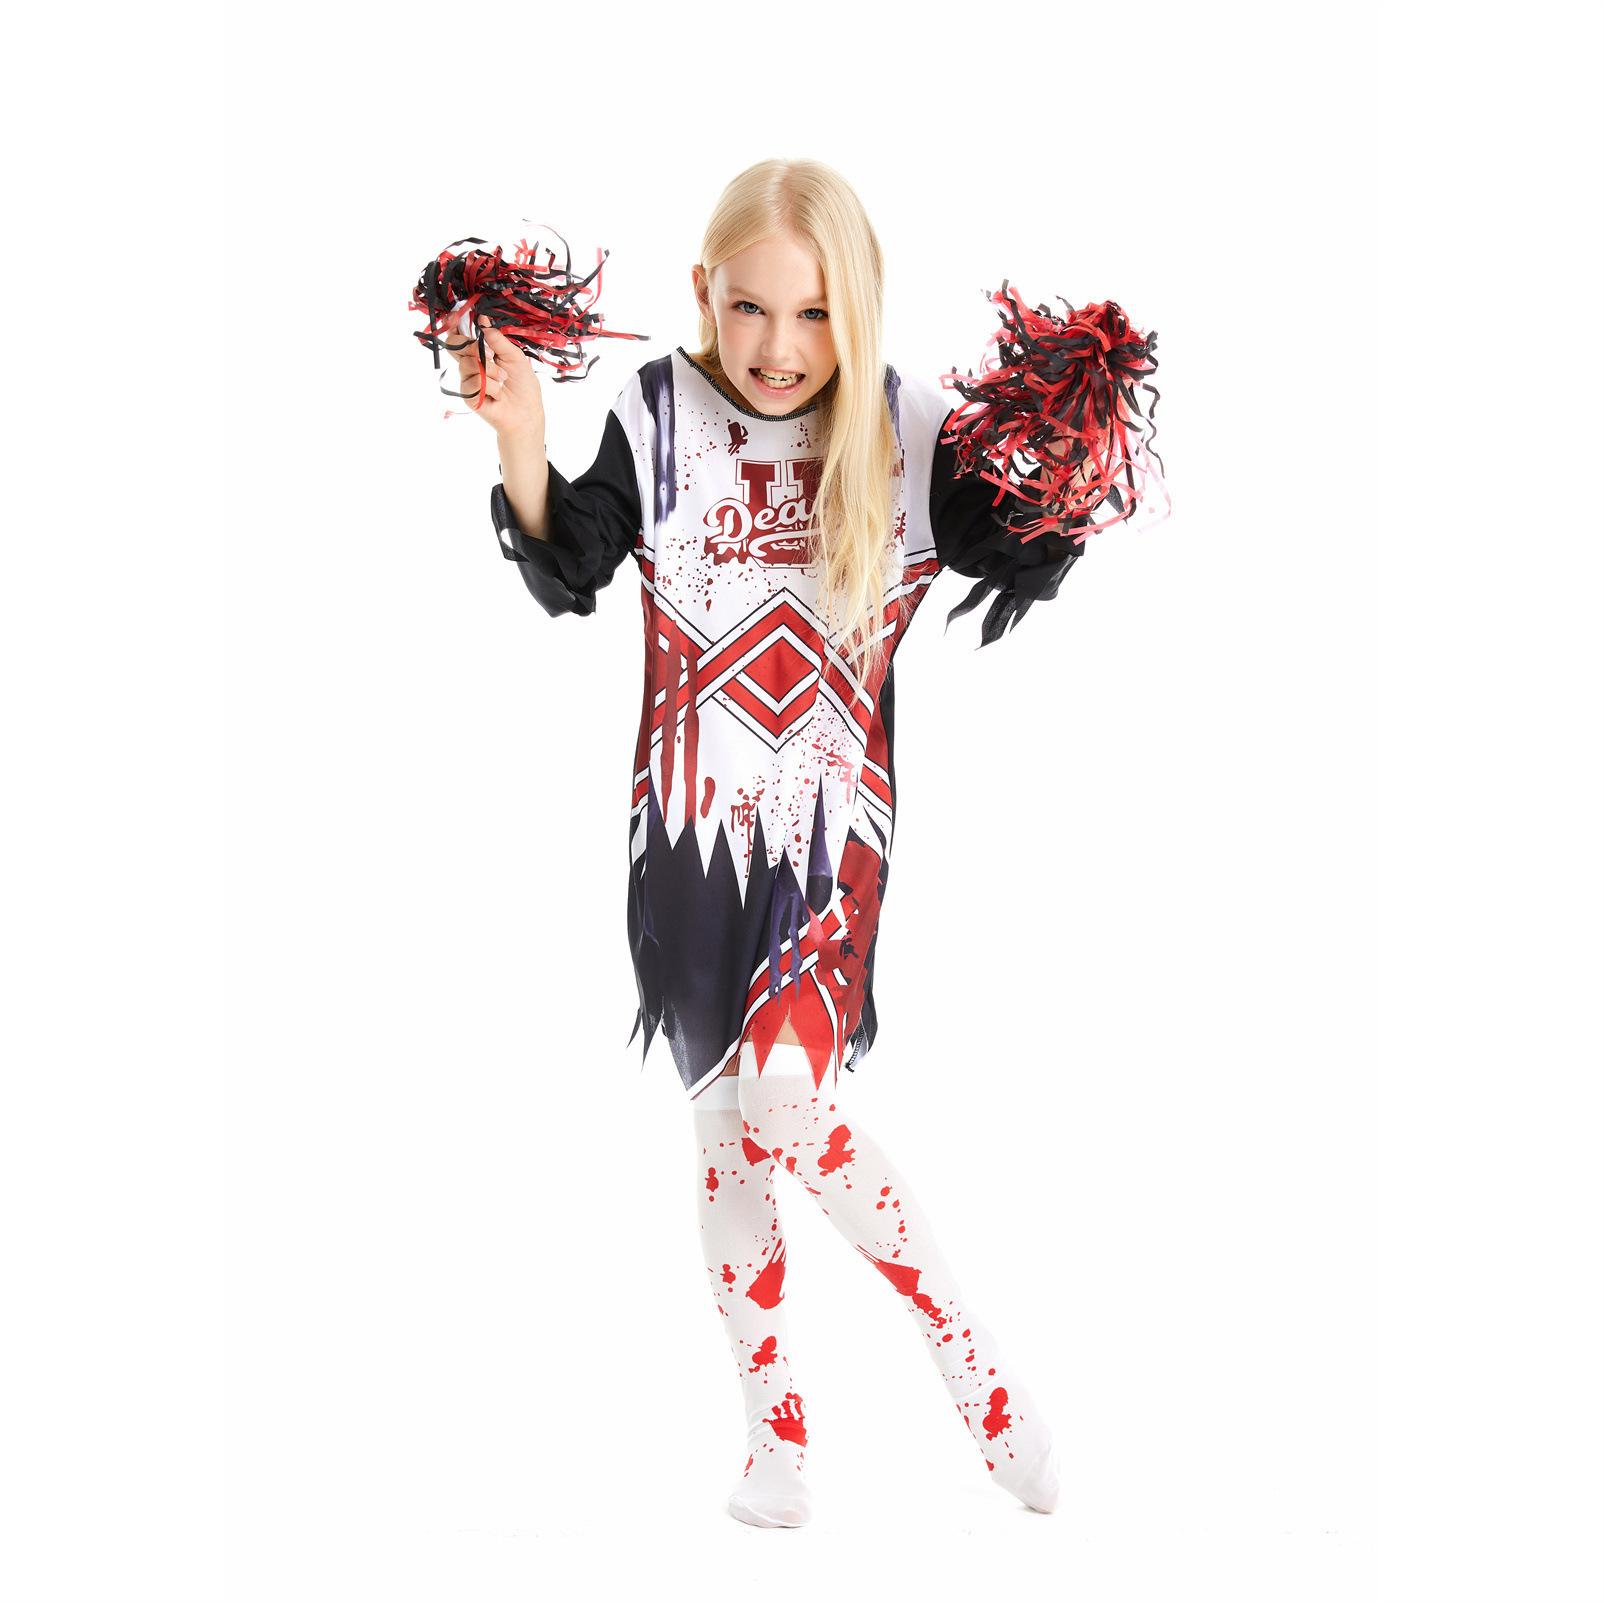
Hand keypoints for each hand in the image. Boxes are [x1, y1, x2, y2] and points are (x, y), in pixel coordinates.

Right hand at [439, 314, 546, 443]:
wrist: (527, 412)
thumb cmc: (523, 385)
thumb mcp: (514, 356)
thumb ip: (497, 339)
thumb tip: (483, 320)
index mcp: (480, 352)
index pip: (460, 335)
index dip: (455, 325)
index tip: (456, 315)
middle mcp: (470, 364)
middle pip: (454, 345)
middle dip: (472, 346)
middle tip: (490, 354)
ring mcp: (468, 380)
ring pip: (467, 363)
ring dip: (490, 370)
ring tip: (502, 380)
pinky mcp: (468, 396)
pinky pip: (474, 382)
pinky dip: (491, 386)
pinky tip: (498, 395)